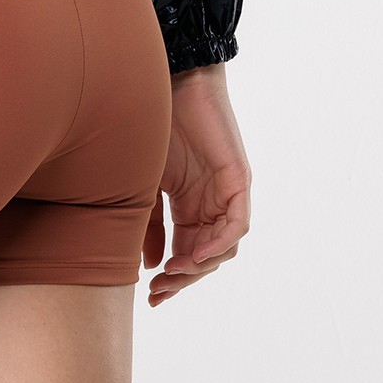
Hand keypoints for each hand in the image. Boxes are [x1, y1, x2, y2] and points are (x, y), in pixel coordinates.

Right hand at [147, 63, 250, 305]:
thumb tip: (151, 265)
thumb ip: (149, 225)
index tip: (151, 295)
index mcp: (190, 206)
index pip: (187, 253)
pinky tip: (195, 256)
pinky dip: (218, 243)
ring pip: (225, 246)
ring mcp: (227, 193)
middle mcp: (212, 204)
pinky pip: (237, 224)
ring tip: (173, 274)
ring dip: (200, 266)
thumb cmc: (153, 129)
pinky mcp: (238, 180)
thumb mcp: (144, 186)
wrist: (167, 86)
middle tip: (160, 292)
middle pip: (207, 256)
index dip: (172, 278)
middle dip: (183, 279)